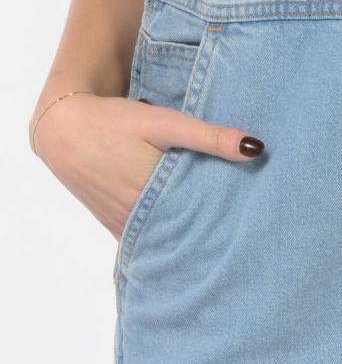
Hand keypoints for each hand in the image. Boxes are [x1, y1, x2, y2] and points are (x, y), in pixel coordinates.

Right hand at [31, 92, 264, 241]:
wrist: (64, 128)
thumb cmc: (115, 121)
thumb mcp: (165, 123)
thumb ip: (210, 137)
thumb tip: (256, 149)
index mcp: (155, 197)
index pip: (202, 222)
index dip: (228, 226)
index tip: (255, 230)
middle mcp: (138, 219)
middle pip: (184, 234)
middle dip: (211, 237)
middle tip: (245, 239)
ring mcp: (123, 225)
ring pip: (163, 239)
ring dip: (185, 238)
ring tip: (222, 242)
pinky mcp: (113, 225)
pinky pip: (143, 240)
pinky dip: (161, 238)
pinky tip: (183, 241)